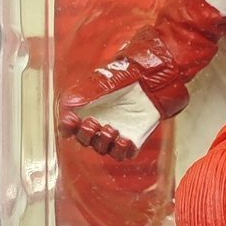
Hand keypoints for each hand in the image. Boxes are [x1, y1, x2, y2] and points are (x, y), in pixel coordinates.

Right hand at [58, 30, 190, 158]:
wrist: (158, 73)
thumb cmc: (130, 71)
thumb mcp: (104, 79)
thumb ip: (85, 93)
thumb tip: (67, 107)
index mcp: (88, 107)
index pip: (70, 126)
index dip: (67, 128)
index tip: (71, 121)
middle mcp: (101, 121)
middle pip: (85, 140)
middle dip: (85, 135)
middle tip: (93, 124)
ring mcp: (118, 131)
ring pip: (102, 149)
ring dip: (102, 143)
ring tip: (111, 130)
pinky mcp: (134, 138)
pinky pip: (123, 154)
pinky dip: (121, 151)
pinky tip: (124, 140)